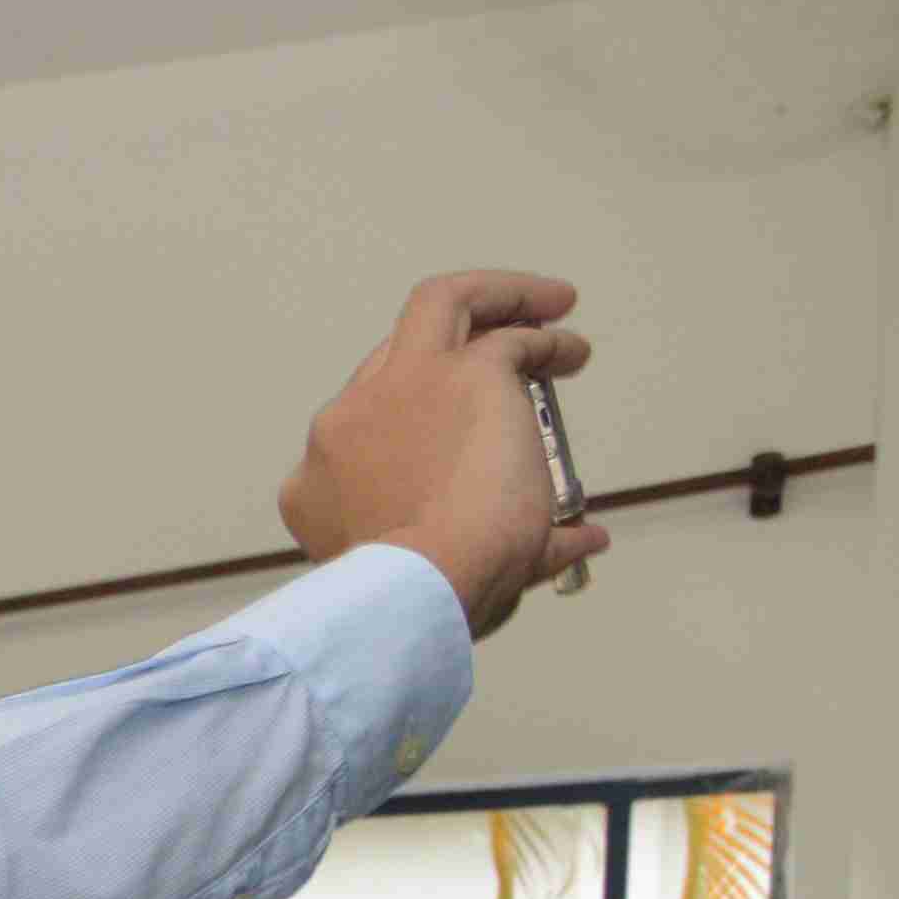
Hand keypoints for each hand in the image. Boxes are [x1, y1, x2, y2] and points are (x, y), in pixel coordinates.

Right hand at [278, 272, 604, 638]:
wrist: (421, 589)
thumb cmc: (422, 598)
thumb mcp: (437, 571)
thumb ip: (517, 549)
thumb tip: (582, 543)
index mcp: (316, 485)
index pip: (361, 433)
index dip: (410, 426)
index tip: (456, 439)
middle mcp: (344, 424)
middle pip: (393, 353)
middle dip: (450, 344)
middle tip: (503, 344)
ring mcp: (399, 390)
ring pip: (439, 307)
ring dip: (497, 299)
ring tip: (548, 307)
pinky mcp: (462, 373)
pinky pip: (509, 334)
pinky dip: (544, 333)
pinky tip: (572, 348)